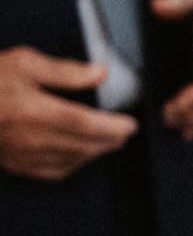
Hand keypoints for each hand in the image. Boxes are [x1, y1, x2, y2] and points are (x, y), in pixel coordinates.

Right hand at [0, 47, 136, 179]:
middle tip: (124, 131)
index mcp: (36, 111)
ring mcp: (25, 155)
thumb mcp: (23, 63)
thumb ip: (65, 71)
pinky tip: (80, 154)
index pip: (90, 124)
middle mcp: (33, 138)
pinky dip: (75, 163)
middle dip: (112, 140)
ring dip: (97, 152)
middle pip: (88, 146)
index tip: (131, 123)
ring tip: (108, 141)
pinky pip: (57, 172)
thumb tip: (99, 74)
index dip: (116, 126)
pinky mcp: (18, 165)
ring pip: (75, 161)